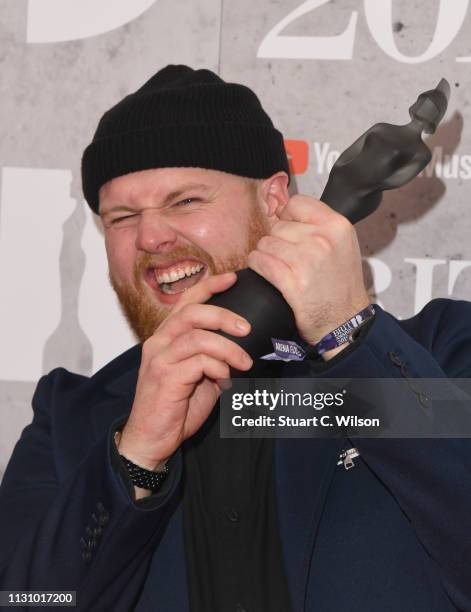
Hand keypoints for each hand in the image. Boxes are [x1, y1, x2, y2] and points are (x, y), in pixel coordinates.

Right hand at [118, 272, 252, 470]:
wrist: (151, 439)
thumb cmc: (176, 407)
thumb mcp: (200, 377)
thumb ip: (214, 358)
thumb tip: (242, 348)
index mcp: (166, 337)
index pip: (186, 302)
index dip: (209, 286)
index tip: (233, 278)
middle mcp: (159, 342)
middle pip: (192, 312)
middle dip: (224, 315)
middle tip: (247, 329)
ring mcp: (160, 358)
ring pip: (198, 337)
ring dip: (228, 348)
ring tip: (245, 363)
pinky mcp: (165, 377)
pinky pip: (199, 362)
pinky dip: (219, 368)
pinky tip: (226, 382)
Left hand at [247, 195, 369, 345]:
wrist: (345, 321)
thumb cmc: (342, 284)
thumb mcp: (343, 244)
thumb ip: (319, 224)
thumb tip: (285, 209)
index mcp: (337, 226)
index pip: (297, 203)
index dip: (289, 216)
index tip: (290, 229)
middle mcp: (323, 240)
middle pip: (279, 225)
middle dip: (277, 239)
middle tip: (286, 255)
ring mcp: (307, 261)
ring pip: (266, 242)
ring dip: (266, 253)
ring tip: (277, 264)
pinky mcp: (292, 282)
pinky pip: (260, 261)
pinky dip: (257, 264)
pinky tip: (263, 270)